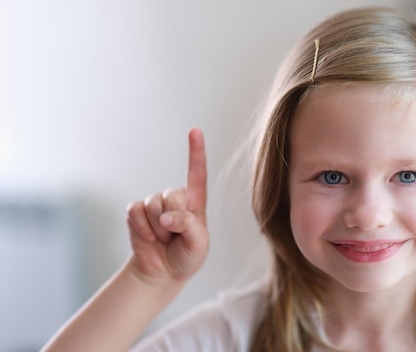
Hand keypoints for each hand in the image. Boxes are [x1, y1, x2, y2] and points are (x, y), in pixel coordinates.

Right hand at [126, 128, 208, 282]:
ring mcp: (154, 204)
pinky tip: (148, 239)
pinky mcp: (136, 212)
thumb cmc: (186, 256)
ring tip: (162, 239)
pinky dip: (141, 229)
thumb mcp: (198, 244)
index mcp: (195, 202)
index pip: (197, 174)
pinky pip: (135, 212)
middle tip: (174, 236)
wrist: (162, 273)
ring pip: (153, 204)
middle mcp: (175, 198)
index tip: (194, 130)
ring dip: (156, 227)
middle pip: (173, 195)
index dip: (196, 152)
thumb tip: (166, 216)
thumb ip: (188, 226)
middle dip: (173, 219)